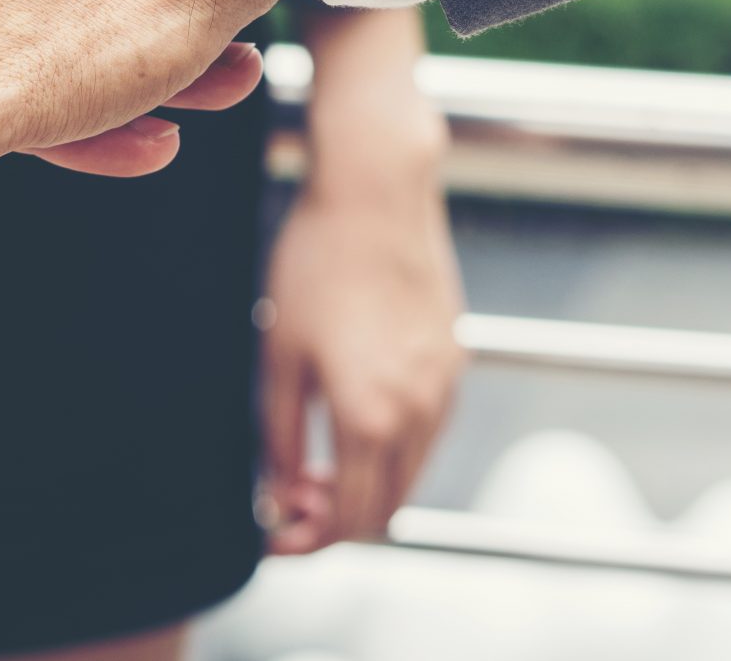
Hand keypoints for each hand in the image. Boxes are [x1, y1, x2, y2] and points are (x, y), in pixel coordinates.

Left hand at [261, 11, 462, 552]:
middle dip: (336, 518)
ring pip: (412, 472)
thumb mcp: (277, 353)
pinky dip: (394, 447)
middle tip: (290, 494)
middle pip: (387, 509)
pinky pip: (429, 431)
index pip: (350, 521)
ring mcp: (445, 385)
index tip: (275, 529)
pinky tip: (354, 416)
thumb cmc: (317, 262)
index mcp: (371, 416)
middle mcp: (420, 411)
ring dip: (368, 483)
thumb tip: (278, 491)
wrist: (375, 191)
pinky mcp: (455, 357)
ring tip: (317, 458)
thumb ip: (277, 435)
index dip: (308, 539)